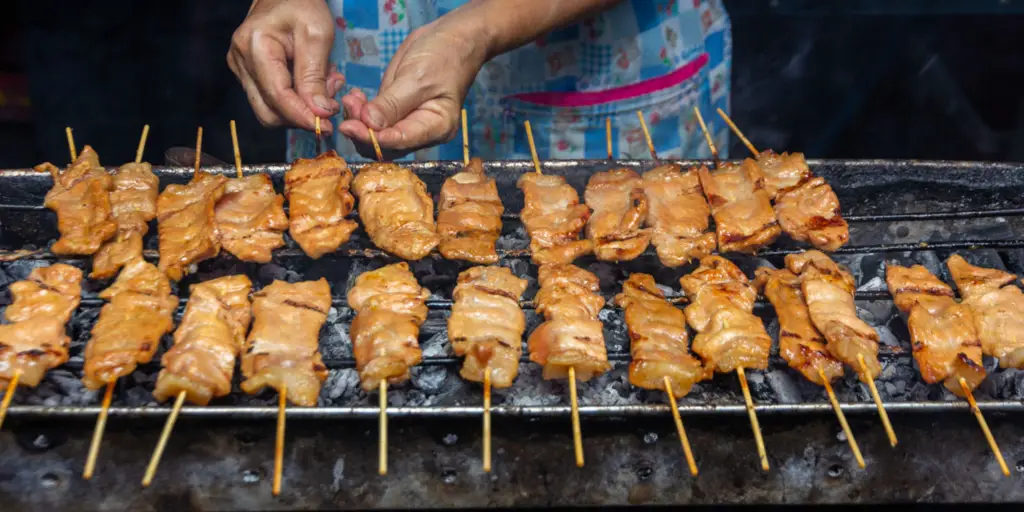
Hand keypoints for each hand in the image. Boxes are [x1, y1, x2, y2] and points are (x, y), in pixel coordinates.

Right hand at [227, 0, 343, 132]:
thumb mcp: (317, 35)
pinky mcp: (246, 74)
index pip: (277, 96)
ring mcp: (240, 69)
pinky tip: (311, 85)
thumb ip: (315, 76)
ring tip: (323, 89)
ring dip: (299, 110)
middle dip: (301, 116)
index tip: (328, 125)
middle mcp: (240, 61)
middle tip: (330, 103)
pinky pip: (269, 100)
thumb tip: (319, 113)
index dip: (303, 117)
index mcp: (255, 46)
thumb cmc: (302, 5)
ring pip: (268, 111)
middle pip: (268, 111)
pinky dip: (293, 101)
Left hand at [338, 16, 487, 159]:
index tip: (349, 126)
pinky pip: (375, 120)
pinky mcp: (395, 110)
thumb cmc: (444, 56)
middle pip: (385, 145)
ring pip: (375, 134)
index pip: (399, 141)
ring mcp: (407, 121)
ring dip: (358, 120)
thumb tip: (368, 124)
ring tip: (350, 99)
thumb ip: (392, 104)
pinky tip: (355, 97)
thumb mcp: (417, 78)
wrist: (452, 37)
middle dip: (362, 130)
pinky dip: (361, 112)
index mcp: (435, 128)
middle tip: (348, 106)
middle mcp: (421, 131)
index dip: (372, 138)